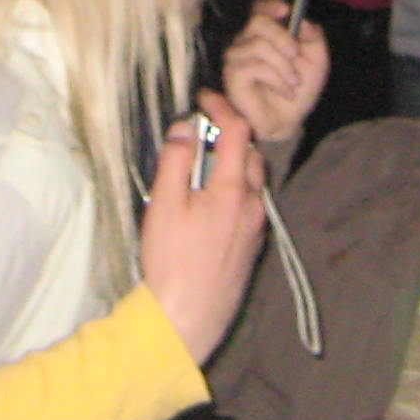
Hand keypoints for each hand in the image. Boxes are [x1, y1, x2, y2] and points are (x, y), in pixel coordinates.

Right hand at [140, 92, 269, 364]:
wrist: (186, 320)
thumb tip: (185, 127)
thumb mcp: (164, 204)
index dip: (222, 108)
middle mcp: (252, 206)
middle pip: (251, 155)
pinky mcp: (250, 250)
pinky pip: (250, 207)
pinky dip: (236, 190)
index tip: (204, 99)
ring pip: (253, 183)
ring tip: (205, 165)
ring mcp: (255, 230)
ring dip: (235, 164)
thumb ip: (176, 160)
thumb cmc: (172, 262)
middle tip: (203, 131)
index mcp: (232, 189)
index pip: (237, 132)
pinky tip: (211, 203)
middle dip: (232, 135)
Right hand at [222, 0, 330, 152]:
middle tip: (296, 56)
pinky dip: (277, 79)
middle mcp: (245, 41)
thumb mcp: (317, 58)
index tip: (285, 10)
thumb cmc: (299, 89)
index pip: (257, 7)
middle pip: (257, 22)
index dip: (268, 5)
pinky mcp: (232, 76)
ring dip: (284, 66)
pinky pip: (255, 66)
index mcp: (264, 33)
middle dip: (283, 38)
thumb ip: (312, 35)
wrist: (290, 121)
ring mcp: (235, 59)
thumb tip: (300, 20)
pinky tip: (285, 90)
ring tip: (293, 82)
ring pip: (259, 45)